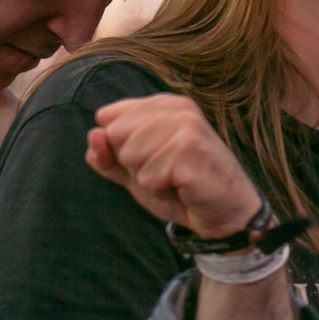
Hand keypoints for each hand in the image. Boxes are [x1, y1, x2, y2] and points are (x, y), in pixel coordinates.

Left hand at [85, 93, 262, 237]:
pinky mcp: (191, 149)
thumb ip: (107, 155)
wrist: (226, 215)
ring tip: (175, 179)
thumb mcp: (134, 172)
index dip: (121, 148)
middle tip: (166, 172)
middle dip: (132, 163)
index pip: (107, 119)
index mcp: (163, 104)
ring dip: (147, 178)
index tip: (152, 159)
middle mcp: (177, 108)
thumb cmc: (181, 189)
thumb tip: (92, 135)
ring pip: (129, 155)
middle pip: (115, 135)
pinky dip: (160, 189)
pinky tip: (183, 187)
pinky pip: (147, 175)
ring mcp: (186, 126)